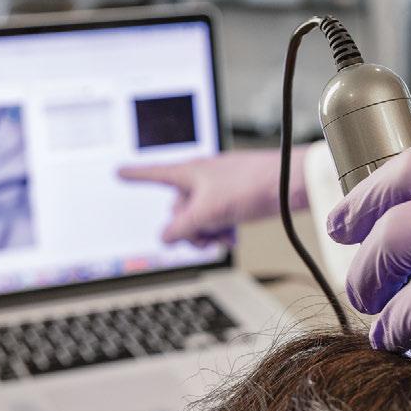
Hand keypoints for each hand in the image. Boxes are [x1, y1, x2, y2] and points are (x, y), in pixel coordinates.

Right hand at [118, 147, 307, 246]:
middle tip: (203, 237)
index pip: (154, 173)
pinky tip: (233, 237)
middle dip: (187, 228)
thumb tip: (164, 239)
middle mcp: (201, 178)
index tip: (118, 171)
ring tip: (221, 237)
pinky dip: (221, 230)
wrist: (292, 184)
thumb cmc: (252, 185)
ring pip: (199, 217)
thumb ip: (180, 228)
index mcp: (189, 172)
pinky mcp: (236, 199)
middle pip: (178, 209)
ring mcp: (219, 189)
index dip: (135, 175)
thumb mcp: (207, 212)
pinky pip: (218, 218)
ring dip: (206, 232)